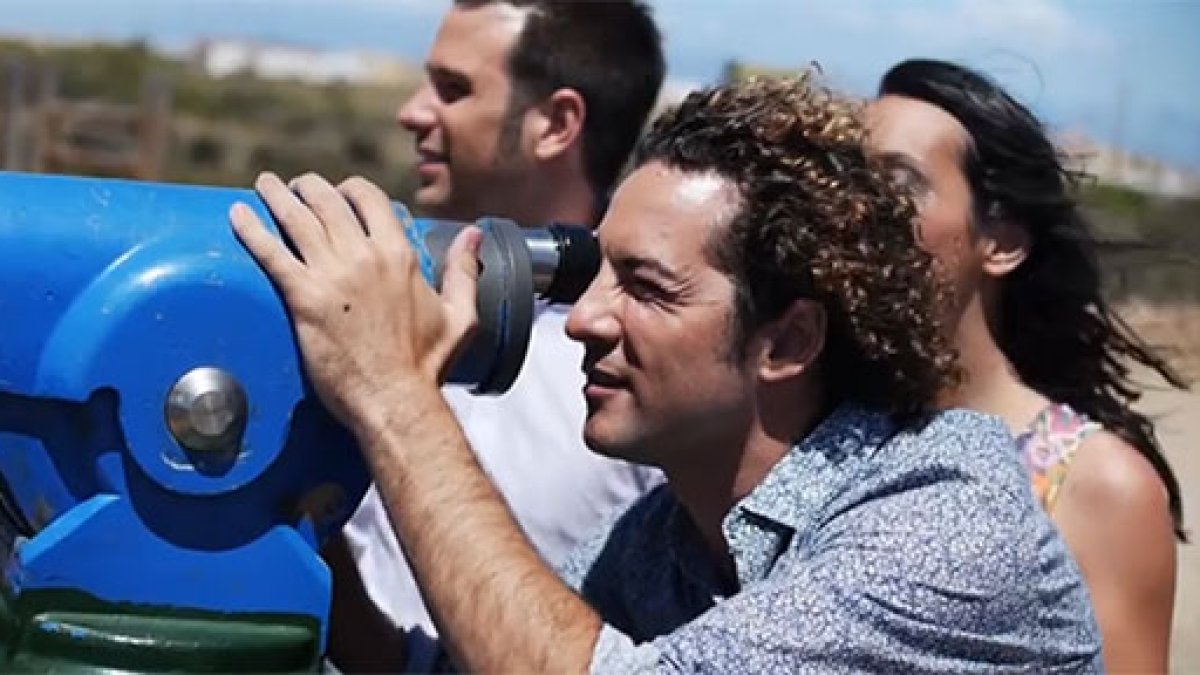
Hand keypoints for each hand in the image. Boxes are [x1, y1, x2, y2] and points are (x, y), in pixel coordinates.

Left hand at [230, 172, 481, 428]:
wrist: (395, 400)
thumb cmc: (427, 366)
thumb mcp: (460, 315)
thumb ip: (464, 271)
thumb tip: (473, 237)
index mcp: (399, 254)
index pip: (369, 199)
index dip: (350, 189)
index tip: (339, 192)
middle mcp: (364, 256)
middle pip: (327, 201)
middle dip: (309, 187)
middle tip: (295, 186)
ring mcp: (332, 275)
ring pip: (297, 218)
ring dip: (277, 195)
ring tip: (264, 184)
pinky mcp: (304, 298)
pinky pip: (271, 253)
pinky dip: (251, 229)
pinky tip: (237, 214)